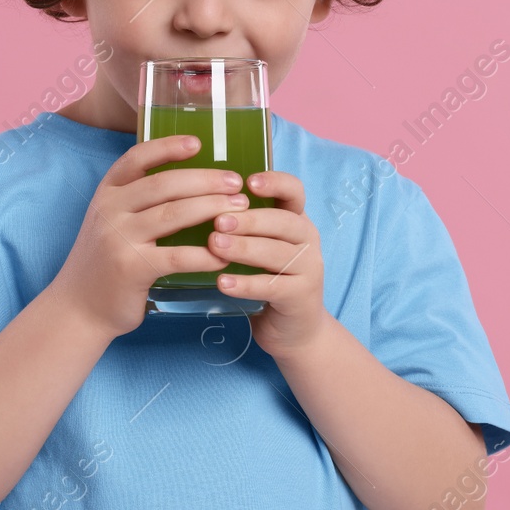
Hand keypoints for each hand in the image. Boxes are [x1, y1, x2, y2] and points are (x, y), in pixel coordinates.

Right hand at [50, 135, 246, 339]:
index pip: (137, 158)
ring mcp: (119, 238)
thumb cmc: (105, 263)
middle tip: (236, 183)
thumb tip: (192, 183)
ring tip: (240, 210)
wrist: (78, 308)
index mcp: (107, 193)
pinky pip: (177, 256)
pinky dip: (205, 254)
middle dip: (205, 180)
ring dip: (212, 208)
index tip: (198, 143)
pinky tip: (224, 255)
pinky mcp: (132, 268)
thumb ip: (137, 202)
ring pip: (174, 214)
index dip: (168, 147)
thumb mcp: (110, 222)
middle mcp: (110, 210)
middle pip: (164, 183)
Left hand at [208, 169, 330, 357]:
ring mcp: (309, 268)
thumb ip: (244, 222)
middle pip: (283, 222)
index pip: (294, 191)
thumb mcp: (262, 244)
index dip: (274, 182)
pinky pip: (272, 287)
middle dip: (249, 219)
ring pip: (277, 254)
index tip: (247, 182)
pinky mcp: (301, 296)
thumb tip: (201, 198)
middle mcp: (307, 239)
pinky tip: (222, 282)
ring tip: (215, 246)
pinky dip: (246, 284)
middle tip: (217, 221)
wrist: (295, 328)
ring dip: (244, 248)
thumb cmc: (269, 277)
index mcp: (296, 219)